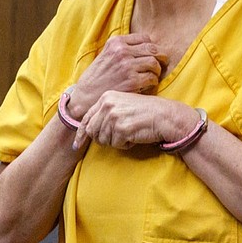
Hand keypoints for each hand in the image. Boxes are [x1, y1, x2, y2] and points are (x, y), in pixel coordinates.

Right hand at [69, 34, 167, 118]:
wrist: (84, 97)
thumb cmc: (97, 77)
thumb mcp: (106, 55)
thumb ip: (122, 49)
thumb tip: (147, 47)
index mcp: (116, 42)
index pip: (145, 38)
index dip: (152, 46)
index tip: (153, 54)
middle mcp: (122, 51)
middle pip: (153, 49)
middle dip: (162, 56)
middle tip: (163, 63)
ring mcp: (127, 66)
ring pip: (154, 63)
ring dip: (157, 70)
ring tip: (153, 76)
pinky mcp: (132, 81)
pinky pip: (152, 78)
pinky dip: (153, 82)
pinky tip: (147, 85)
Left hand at [73, 92, 199, 150]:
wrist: (164, 115)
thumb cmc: (145, 112)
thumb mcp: (123, 105)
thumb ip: (105, 113)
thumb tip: (88, 130)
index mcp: (106, 97)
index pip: (86, 118)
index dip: (81, 134)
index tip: (76, 145)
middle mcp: (107, 104)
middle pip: (92, 131)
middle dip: (103, 139)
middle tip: (119, 137)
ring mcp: (113, 116)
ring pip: (103, 140)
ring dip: (117, 141)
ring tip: (131, 132)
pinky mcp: (121, 128)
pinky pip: (117, 145)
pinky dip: (126, 145)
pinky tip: (136, 135)